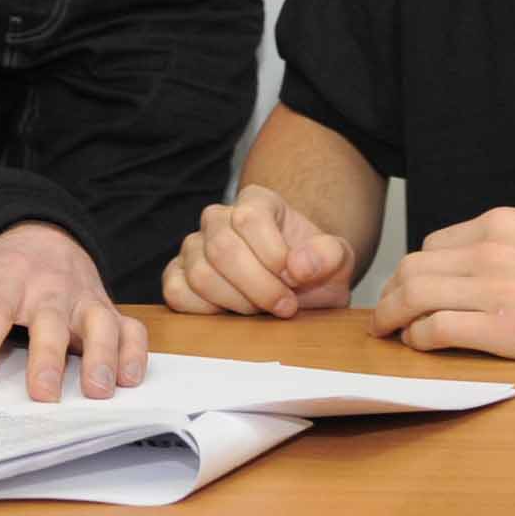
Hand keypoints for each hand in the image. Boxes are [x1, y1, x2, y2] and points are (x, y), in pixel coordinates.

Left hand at [0, 221, 146, 401]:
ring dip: (102, 355)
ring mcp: (82, 297)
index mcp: (2, 282)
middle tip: (42, 395)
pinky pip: (131, 327)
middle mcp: (46, 288)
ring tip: (98, 391)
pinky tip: (131, 379)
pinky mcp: (109, 308)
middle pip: (50, 319)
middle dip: (49, 355)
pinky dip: (135, 351)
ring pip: (99, 321)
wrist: (40, 235)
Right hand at [163, 184, 356, 316]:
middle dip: (259, 287)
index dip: (272, 255)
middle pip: (223, 249)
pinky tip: (232, 313)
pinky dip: (205, 310)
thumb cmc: (312, 269)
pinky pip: (176, 291)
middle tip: (285, 306)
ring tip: (262, 310)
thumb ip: (328, 255)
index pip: (249, 218)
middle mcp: (218, 218)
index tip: (295, 279)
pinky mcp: (177, 275)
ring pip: (201, 274)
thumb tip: (299, 266)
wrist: (297, 287)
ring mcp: (193, 246)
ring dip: (237, 302)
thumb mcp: (337, 260)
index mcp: (256, 201)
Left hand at [368, 206, 514, 364]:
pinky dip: (419, 338)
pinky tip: (420, 345)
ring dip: (393, 316)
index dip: (417, 272)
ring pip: (416, 295)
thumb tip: (473, 270)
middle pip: (414, 267)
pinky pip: (439, 329)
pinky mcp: (507, 329)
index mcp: (502, 223)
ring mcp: (498, 288)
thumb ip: (508, 248)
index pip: (434, 245)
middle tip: (386, 316)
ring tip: (390, 333)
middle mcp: (492, 248)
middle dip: (393, 293)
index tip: (410, 292)